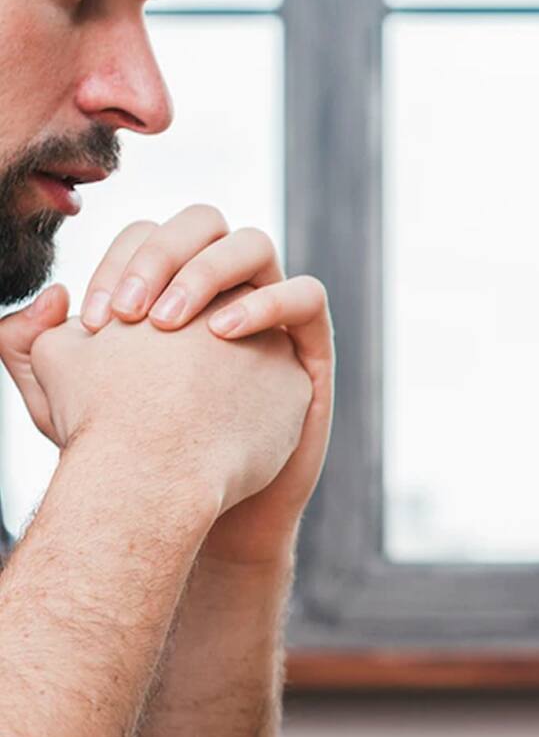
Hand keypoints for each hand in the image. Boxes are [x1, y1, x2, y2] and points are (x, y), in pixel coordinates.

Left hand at [6, 207, 335, 566]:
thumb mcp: (59, 402)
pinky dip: (268, 300)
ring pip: (253, 246)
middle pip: (201, 224)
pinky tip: (224, 333)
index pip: (147, 236)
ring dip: (208, 272)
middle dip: (163, 256)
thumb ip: (31, 345)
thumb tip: (54, 294)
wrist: (189, 512)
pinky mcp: (310, 350)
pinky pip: (307, 296)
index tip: (94, 320)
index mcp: (164, 292)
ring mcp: (269, 316)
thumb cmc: (127, 459)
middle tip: (134, 315)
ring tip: (173, 322)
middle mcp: (220, 293)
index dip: (117, 261)